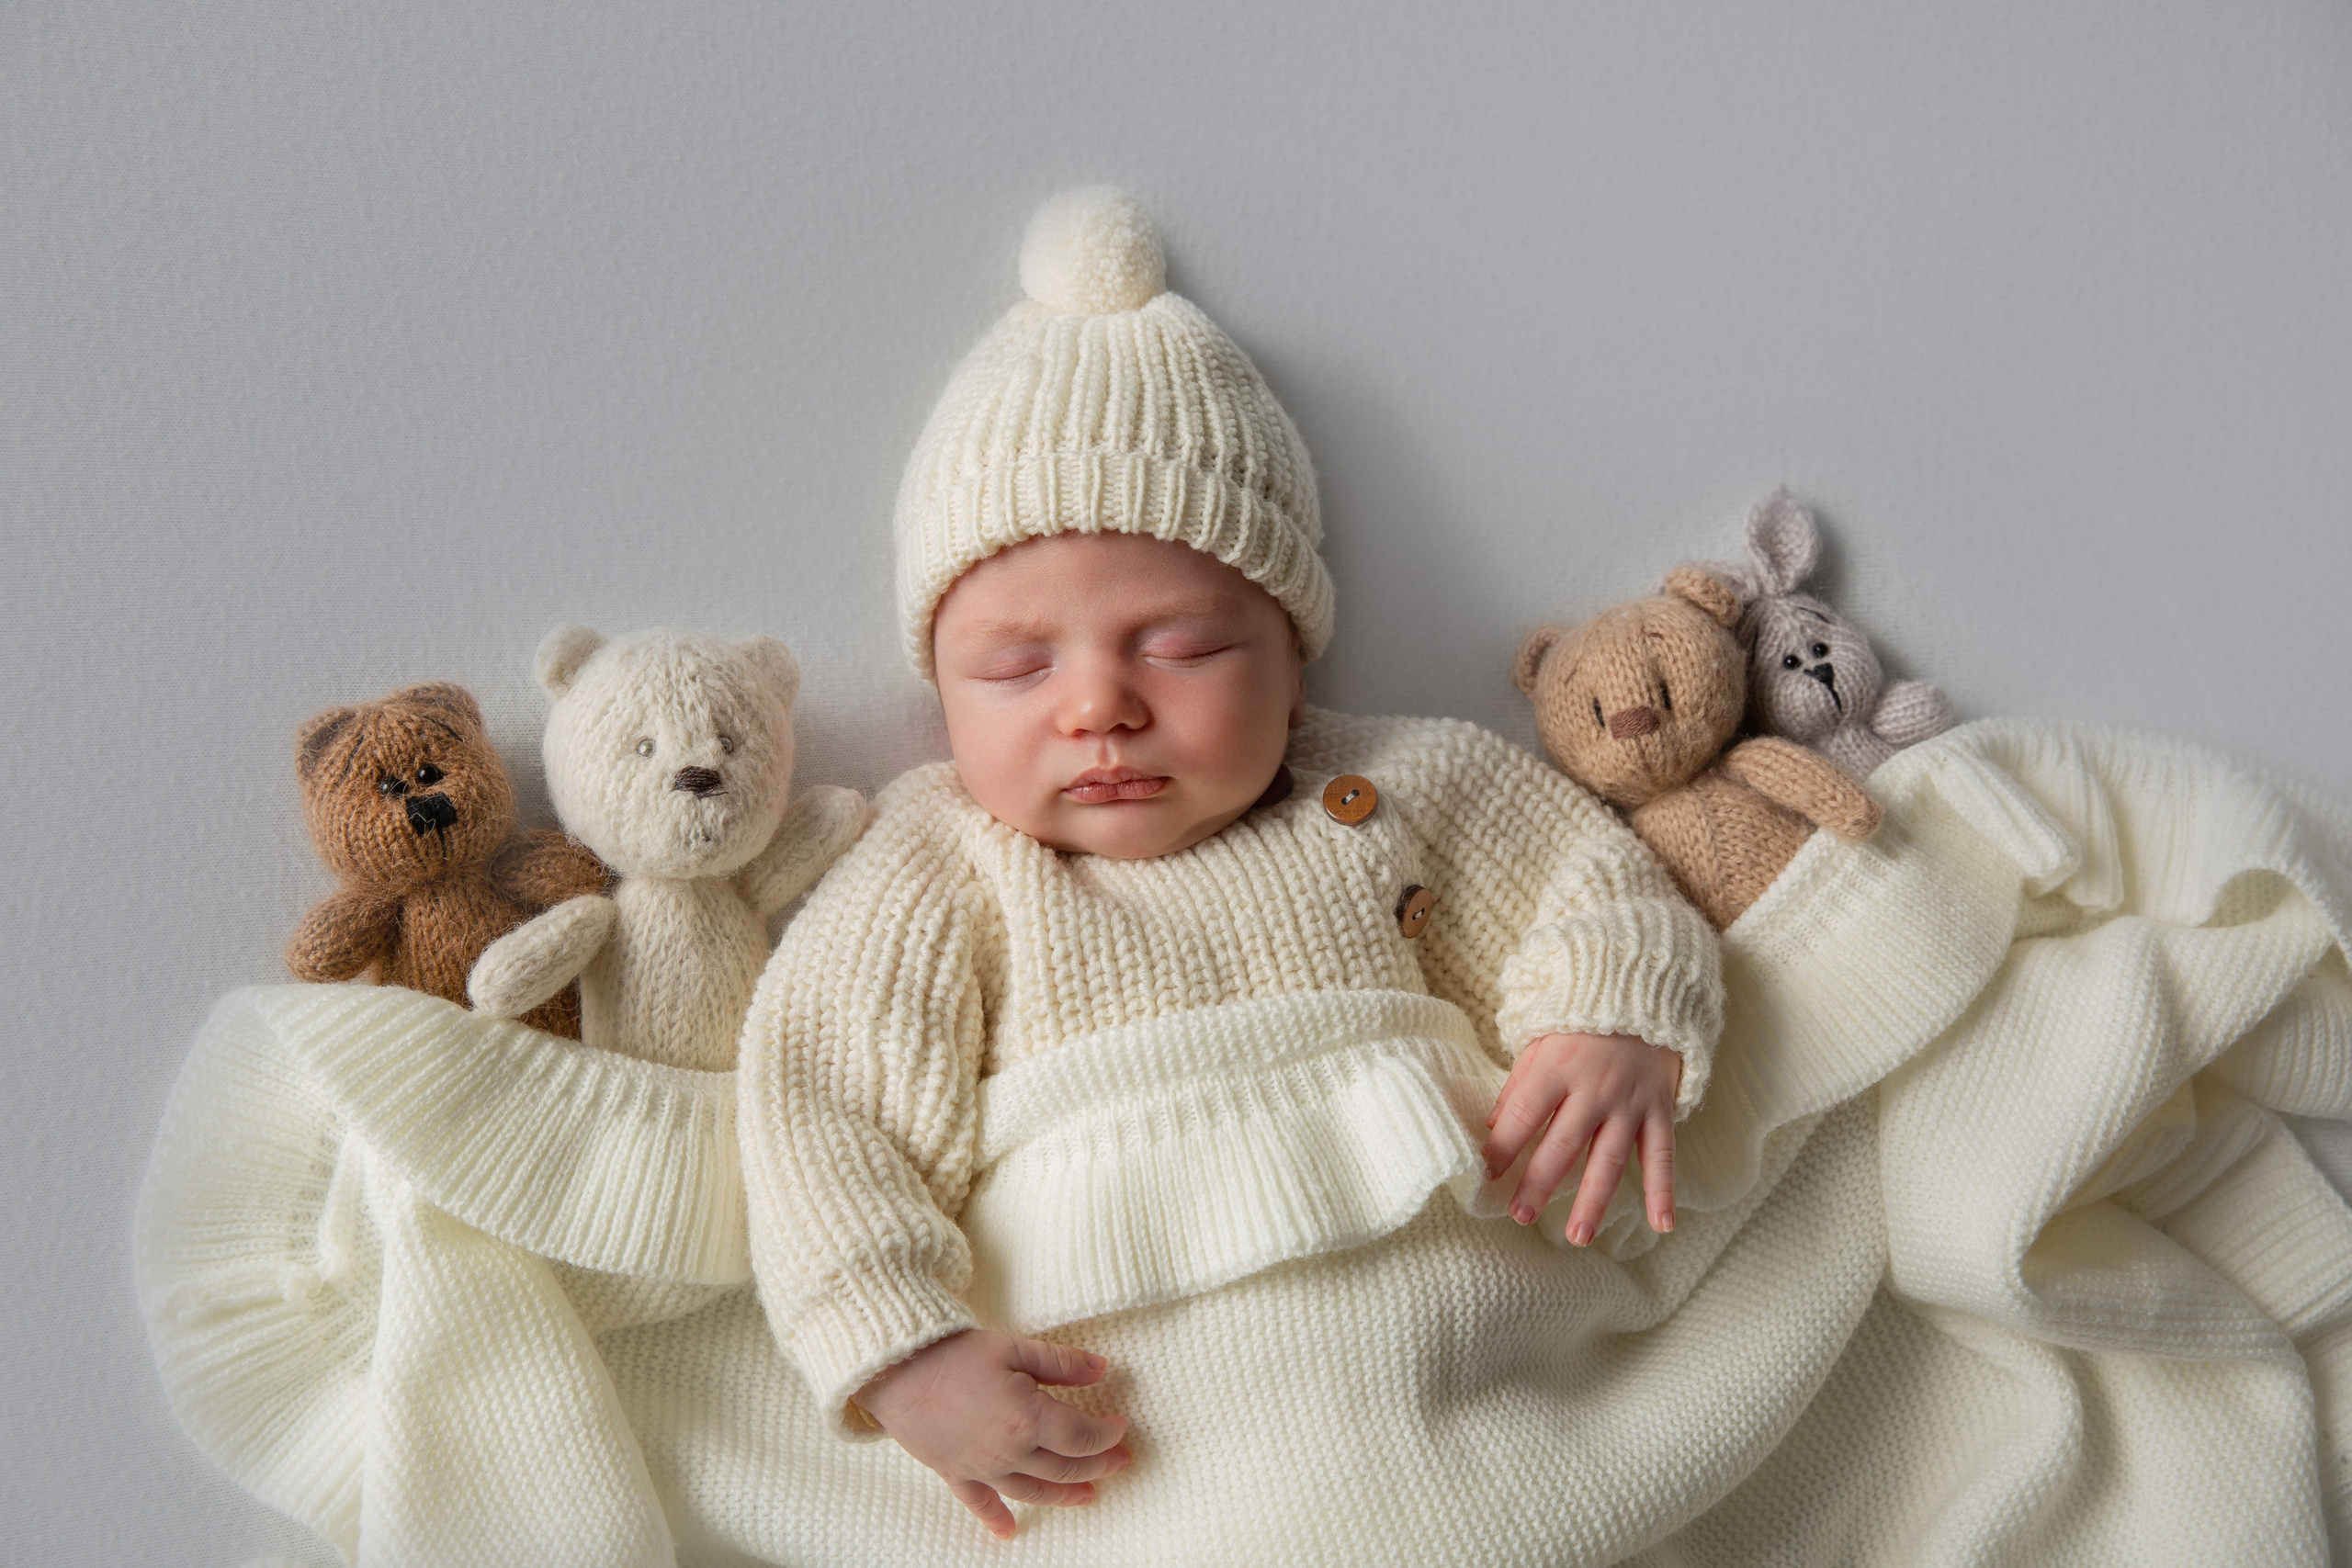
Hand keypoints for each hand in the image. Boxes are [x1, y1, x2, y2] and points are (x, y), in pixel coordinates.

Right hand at [851, 1328, 1131, 1538]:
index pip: (1081, 1436)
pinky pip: (980, 1503)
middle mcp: (1009, 1451)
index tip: (1121, 1425)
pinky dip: (996, 1519)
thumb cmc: (954, 1353)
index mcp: (1028, 1418)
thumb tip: (1101, 1369)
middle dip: (1097, 1465)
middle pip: (1064, 1468)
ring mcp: (982, 1467)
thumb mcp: (1014, 1347)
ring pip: (1033, 1491)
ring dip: (1064, 1496)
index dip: (1107, 1433)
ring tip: (1088, 1495)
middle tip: (1120, 1461)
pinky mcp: (956, 1473)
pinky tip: (1009, 1532)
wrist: (895, 1369)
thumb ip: (1061, 1363)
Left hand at [1480, 1032, 1680, 1245]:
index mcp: (1557, 1069)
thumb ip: (1517, 1087)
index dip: (1502, 1146)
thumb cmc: (1580, 1025)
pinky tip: (1662, 1225)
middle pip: (1563, 1145)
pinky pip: (1662, 1155)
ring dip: (1594, 1200)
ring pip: (1610, 1159)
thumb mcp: (1539, 1044)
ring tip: (1578, 1236)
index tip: (1486, 1175)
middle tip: (1520, 1216)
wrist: (1641, 995)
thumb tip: (1493, 1128)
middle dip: (1539, 1183)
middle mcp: (1594, 1089)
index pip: (1524, 1115)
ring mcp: (1630, 1103)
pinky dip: (1664, 1191)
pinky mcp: (1659, 1110)